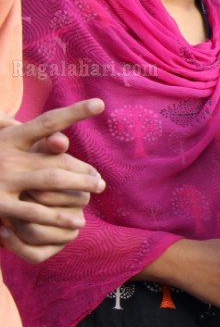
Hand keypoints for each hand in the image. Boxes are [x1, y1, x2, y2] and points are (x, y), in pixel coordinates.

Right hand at [0, 99, 105, 262]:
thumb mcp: (3, 142)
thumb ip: (24, 135)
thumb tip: (58, 133)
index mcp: (10, 138)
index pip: (48, 122)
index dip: (74, 112)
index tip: (100, 103)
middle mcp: (6, 155)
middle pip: (56, 159)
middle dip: (83, 171)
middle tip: (102, 182)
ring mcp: (3, 179)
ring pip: (51, 182)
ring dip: (78, 189)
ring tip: (95, 194)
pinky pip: (35, 211)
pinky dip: (57, 217)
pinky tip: (76, 222)